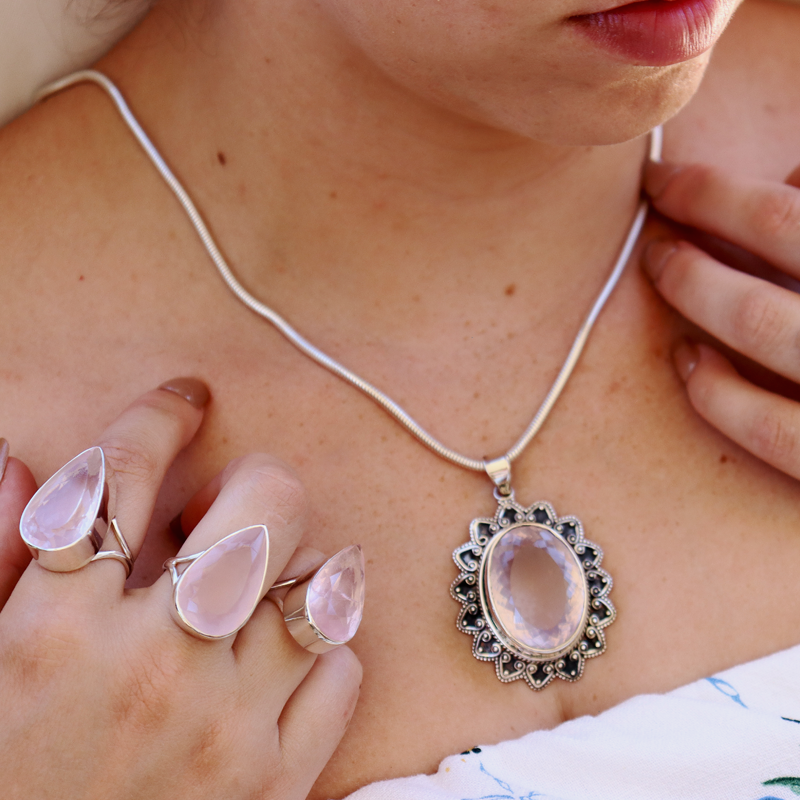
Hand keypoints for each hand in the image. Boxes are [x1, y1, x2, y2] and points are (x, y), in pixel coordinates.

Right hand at [0, 382, 360, 799]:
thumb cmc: (2, 768)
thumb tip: (20, 463)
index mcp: (56, 632)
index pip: (122, 476)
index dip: (160, 417)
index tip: (184, 400)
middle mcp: (154, 668)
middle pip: (264, 511)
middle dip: (256, 484)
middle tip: (230, 506)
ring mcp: (225, 728)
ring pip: (322, 585)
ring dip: (301, 560)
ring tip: (266, 574)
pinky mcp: (273, 784)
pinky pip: (342, 675)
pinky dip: (323, 648)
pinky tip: (282, 655)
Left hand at [642, 159, 799, 478]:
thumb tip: (789, 182)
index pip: (787, 209)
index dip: (713, 188)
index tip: (663, 179)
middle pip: (778, 231)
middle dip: (700, 210)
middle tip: (655, 202)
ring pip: (763, 320)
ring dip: (695, 284)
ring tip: (659, 264)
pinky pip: (774, 430)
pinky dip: (717, 391)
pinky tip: (687, 361)